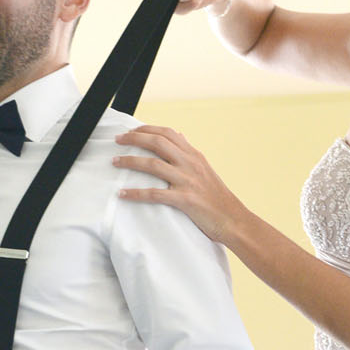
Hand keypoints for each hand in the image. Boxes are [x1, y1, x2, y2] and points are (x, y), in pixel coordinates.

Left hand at [113, 124, 249, 246]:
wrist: (234, 220)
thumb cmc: (217, 198)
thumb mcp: (205, 169)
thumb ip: (189, 154)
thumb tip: (178, 136)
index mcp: (194, 156)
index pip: (168, 133)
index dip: (147, 129)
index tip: (131, 130)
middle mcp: (190, 164)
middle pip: (158, 142)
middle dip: (134, 139)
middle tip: (117, 140)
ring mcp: (187, 181)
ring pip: (153, 164)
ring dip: (130, 161)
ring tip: (115, 162)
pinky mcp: (185, 200)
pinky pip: (155, 194)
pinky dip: (136, 194)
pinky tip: (123, 194)